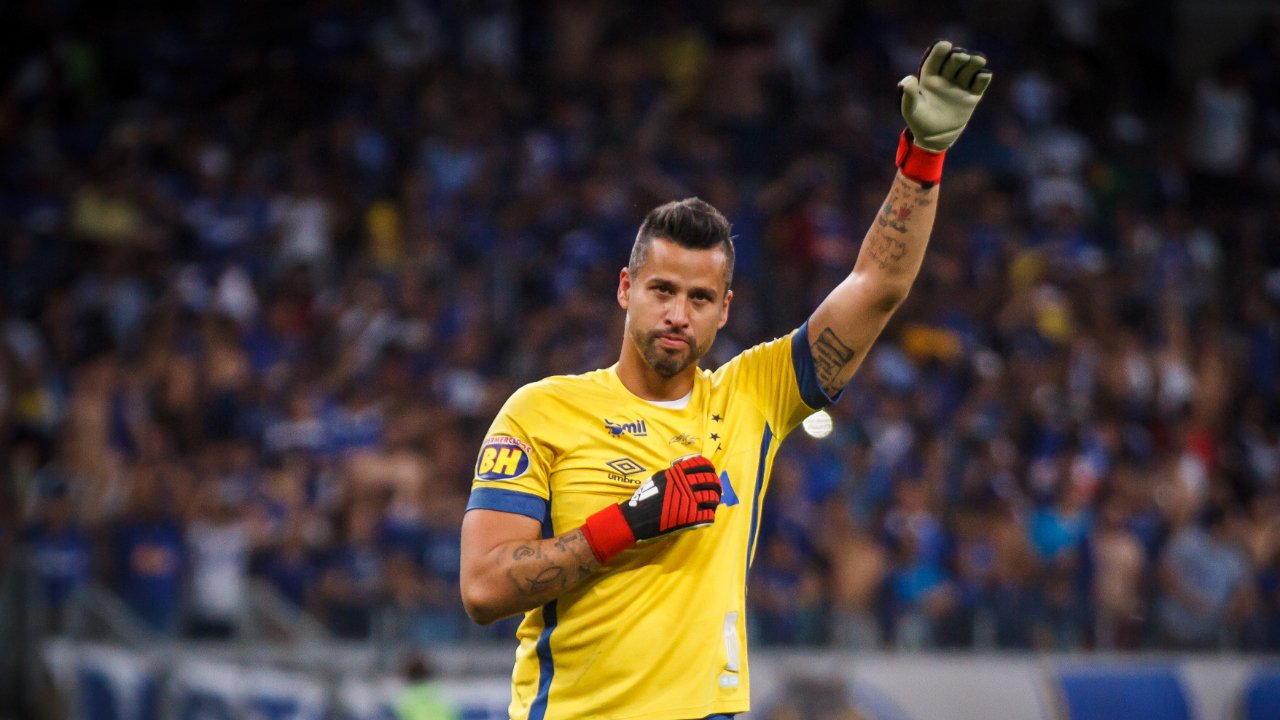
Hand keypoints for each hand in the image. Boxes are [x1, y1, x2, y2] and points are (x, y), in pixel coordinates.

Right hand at [581, 455, 721, 562]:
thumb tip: (686, 468)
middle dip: (716, 486)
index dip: (710, 469)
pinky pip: (709, 515)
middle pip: (712, 482)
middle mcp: (687, 485)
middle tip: (716, 491)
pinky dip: (709, 515)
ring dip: (714, 501)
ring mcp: (690, 501)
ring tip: (711, 504)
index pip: (703, 465)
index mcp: (679, 473)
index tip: (711, 473)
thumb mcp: (659, 478)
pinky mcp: (690, 518)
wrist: (637, 518)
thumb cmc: (644, 498)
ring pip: (713, 499)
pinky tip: (705, 516)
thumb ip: (674, 473)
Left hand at [898, 40, 991, 151]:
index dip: (939, 50)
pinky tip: (983, 75)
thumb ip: (908, 95)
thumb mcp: (910, 109)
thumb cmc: (919, 121)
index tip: (945, 45)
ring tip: (978, 59)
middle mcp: (946, 77)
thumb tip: (906, 80)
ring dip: (974, 62)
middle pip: (955, 61)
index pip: (935, 59)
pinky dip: (983, 78)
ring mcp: (960, 85)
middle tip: (961, 56)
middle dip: (958, 57)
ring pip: (969, 68)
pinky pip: (980, 83)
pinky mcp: (972, 95)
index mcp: (929, 77)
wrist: (934, 137)